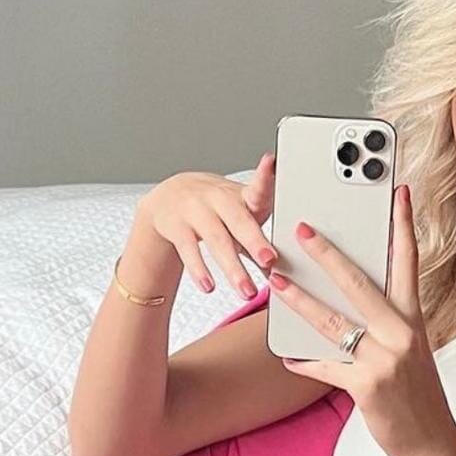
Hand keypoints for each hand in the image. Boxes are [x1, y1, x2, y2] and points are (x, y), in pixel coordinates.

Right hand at [134, 159, 278, 297]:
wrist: (170, 198)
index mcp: (241, 196)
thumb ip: (259, 243)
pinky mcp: (176, 226)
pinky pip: (189, 250)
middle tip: (269, 260)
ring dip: (232, 268)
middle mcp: (218, 199)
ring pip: (216, 240)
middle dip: (255, 240)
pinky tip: (209, 286)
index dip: (264, 176)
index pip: (256, 186)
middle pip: (239, 220)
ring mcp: (196, 211)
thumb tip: (284, 275)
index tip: (271, 164)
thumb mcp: (239, 217)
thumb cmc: (216, 211)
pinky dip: (199, 270)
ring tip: (246, 291)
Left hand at [269, 184, 455, 455]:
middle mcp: (401, 333)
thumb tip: (346, 310)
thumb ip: (384, 327)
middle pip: (358, 283)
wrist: (432, 444)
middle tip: (301, 229)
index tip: (399, 192)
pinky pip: (326, 368)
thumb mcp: (410, 354)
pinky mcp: (366, 386)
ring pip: (333, 321)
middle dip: (327, 254)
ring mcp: (384, 359)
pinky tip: (289, 356)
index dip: (403, 226)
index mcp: (413, 320)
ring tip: (277, 282)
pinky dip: (305, 363)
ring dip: (300, 300)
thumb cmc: (419, 398)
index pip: (408, 263)